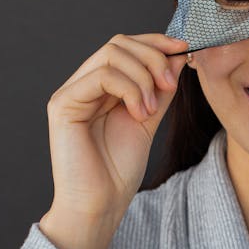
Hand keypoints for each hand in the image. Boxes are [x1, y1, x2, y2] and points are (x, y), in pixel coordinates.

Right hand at [44, 33, 187, 223]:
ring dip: (143, 78)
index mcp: (101, 87)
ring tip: (151, 111)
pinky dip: (130, 90)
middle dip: (153, 57)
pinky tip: (139, 114)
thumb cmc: (118, 171)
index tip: (185, 50)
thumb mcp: (149, 121)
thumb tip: (177, 56)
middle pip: (119, 43)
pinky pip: (101, 76)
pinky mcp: (63, 104)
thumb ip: (159, 90)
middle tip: (170, 85)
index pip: (126, 47)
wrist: (100, 205)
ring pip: (111, 54)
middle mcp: (82, 84)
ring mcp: (71, 92)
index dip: (156, 43)